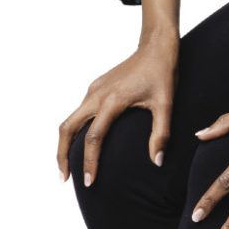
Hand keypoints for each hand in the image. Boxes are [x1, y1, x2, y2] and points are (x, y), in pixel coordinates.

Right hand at [57, 27, 180, 184]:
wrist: (156, 46)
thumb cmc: (162, 73)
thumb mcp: (166, 104)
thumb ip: (161, 134)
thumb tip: (157, 162)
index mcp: (112, 100)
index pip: (94, 138)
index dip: (89, 162)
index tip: (89, 182)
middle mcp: (96, 95)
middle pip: (67, 129)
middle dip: (62, 155)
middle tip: (65, 178)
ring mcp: (93, 90)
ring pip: (70, 120)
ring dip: (66, 143)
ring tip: (69, 167)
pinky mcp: (95, 88)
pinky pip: (79, 113)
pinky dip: (75, 131)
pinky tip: (83, 144)